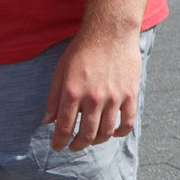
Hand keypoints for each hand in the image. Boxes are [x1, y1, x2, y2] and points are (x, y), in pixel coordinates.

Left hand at [45, 26, 142, 151]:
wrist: (110, 32)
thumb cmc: (82, 50)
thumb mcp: (60, 71)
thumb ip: (53, 98)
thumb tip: (48, 121)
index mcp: (72, 92)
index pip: (64, 127)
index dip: (59, 142)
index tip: (57, 147)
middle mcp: (93, 98)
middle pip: (86, 135)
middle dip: (77, 145)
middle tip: (74, 147)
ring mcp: (114, 98)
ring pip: (106, 132)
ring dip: (97, 141)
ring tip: (92, 140)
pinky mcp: (130, 95)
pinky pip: (127, 123)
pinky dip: (120, 133)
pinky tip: (113, 133)